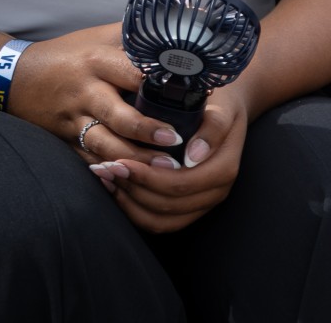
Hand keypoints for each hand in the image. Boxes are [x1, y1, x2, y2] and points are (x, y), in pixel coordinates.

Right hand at [5, 22, 180, 166]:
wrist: (11, 76)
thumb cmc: (66, 53)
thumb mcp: (98, 36)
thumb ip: (133, 36)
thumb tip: (174, 29)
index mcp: (98, 62)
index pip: (134, 75)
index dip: (162, 86)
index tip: (190, 96)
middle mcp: (86, 91)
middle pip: (120, 115)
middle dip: (149, 130)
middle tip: (176, 139)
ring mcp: (73, 118)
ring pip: (105, 143)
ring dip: (135, 157)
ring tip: (163, 167)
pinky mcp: (64, 138)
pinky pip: (88, 158)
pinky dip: (108, 168)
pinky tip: (131, 178)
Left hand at [92, 83, 252, 232]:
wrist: (224, 116)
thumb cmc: (218, 108)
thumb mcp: (221, 109)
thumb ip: (213, 128)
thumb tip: (193, 155)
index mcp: (225, 170)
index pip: (182, 184)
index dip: (148, 176)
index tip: (121, 160)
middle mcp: (216, 193)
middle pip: (167, 204)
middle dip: (132, 187)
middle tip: (106, 167)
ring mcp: (203, 204)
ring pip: (159, 219)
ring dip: (129, 201)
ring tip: (107, 177)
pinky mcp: (189, 210)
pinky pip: (157, 222)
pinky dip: (133, 210)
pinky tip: (116, 189)